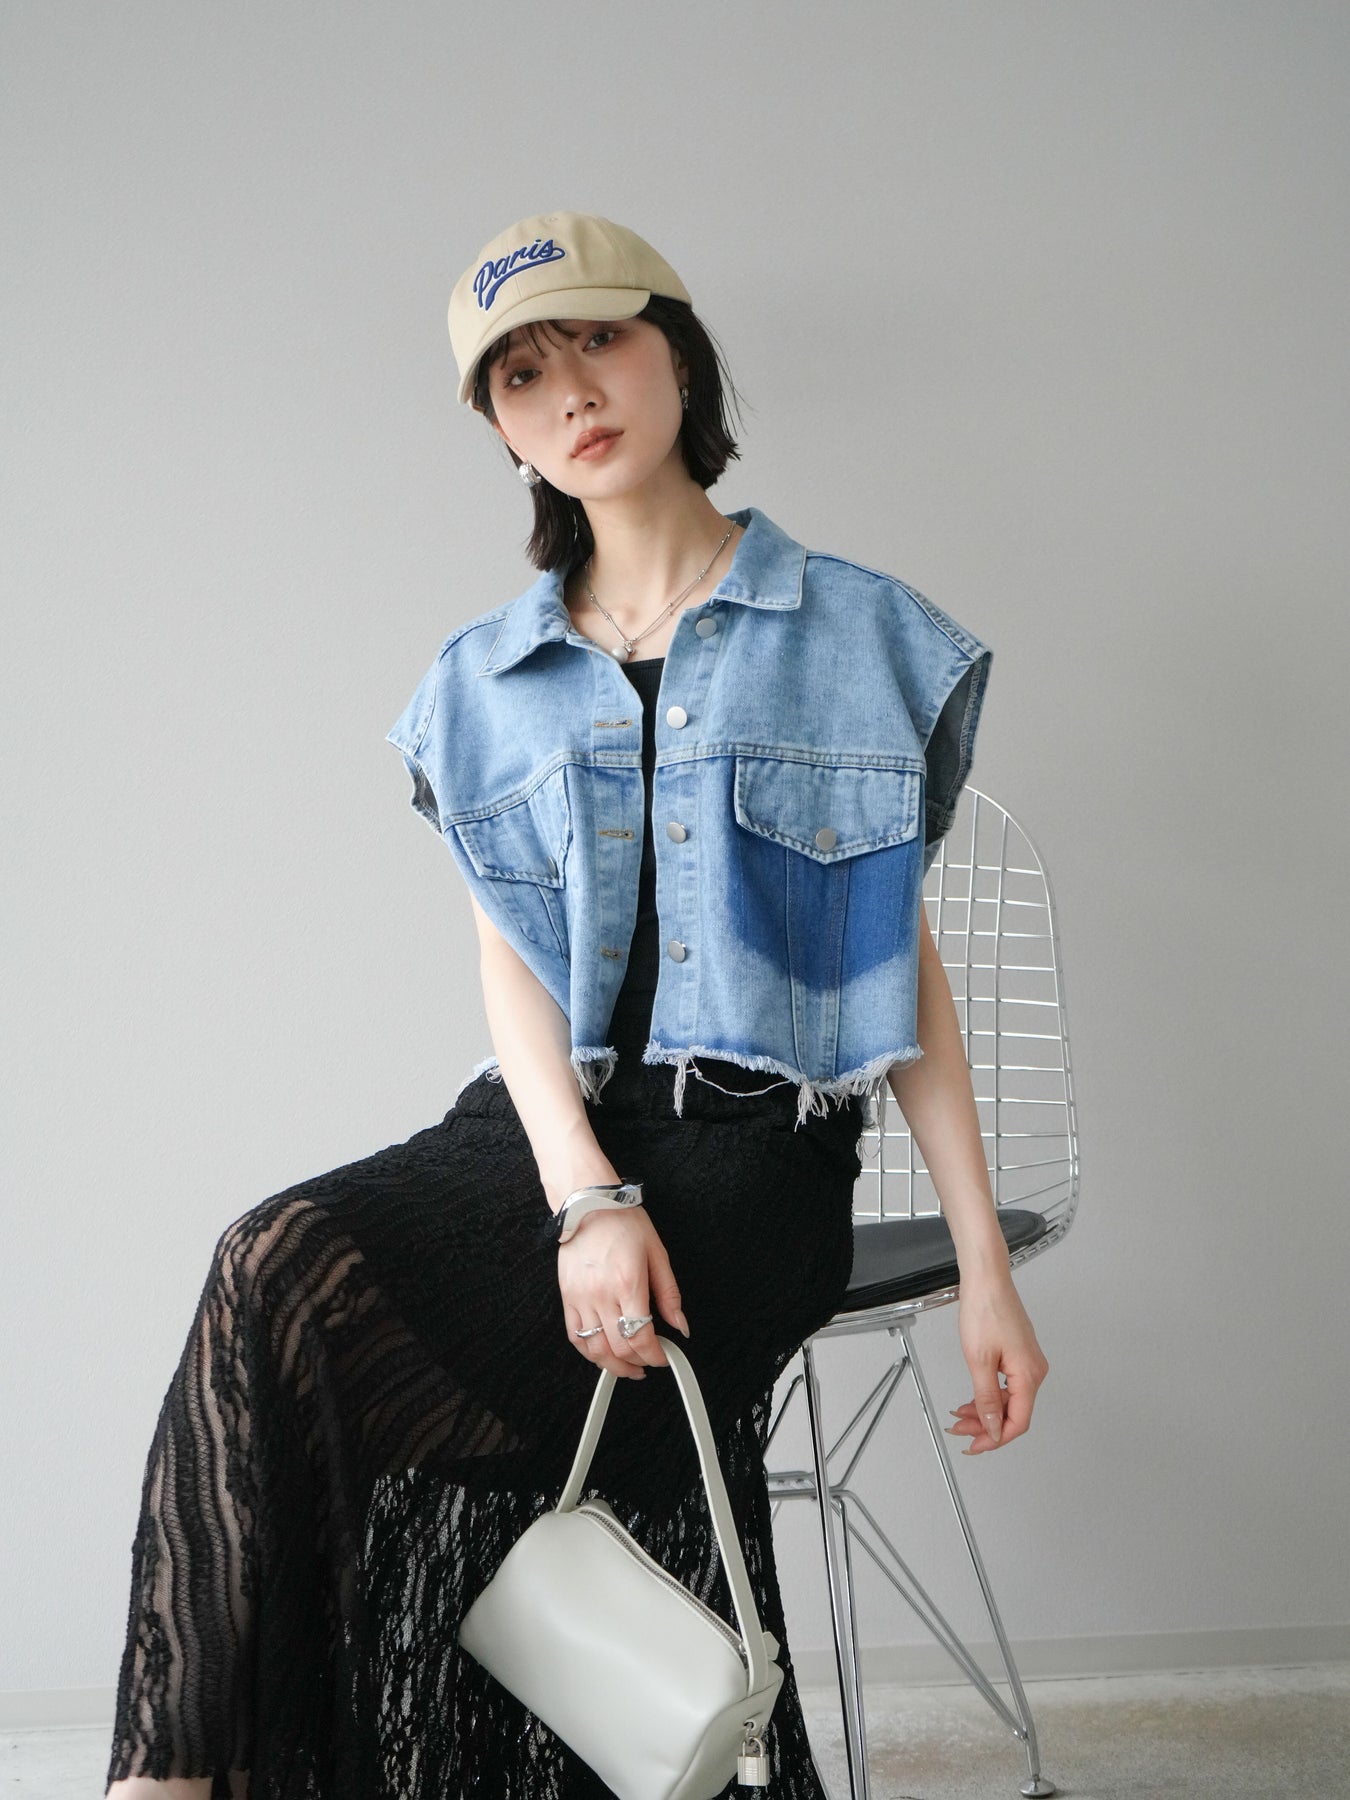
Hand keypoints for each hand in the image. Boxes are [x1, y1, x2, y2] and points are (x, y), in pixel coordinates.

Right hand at [557, 1207, 690, 1382]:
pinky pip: (575, 1337)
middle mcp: (603, 1294)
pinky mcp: (567, 1297)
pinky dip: (589, 1353)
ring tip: (628, 1368)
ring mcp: (581, 1298)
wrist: (589, 1204)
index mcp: (629, 1283)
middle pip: (620, 1347)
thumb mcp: (657, 1253)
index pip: (641, 1337)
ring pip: (596, 1349)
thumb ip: (669, 1294)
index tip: (662, 1357)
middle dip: (638, 1363)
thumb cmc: (624, 1223)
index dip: (654, 1356)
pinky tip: (602, 1355)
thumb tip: (681, 1326)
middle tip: (648, 1363)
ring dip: (614, 1366)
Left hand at [946, 1273, 1048, 1454]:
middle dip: (985, 1425)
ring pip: (1008, 1399)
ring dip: (985, 1410)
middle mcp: (1034, 1370)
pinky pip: (1006, 1384)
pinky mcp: (1019, 1353)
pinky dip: (988, 1393)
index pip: (1018, 1422)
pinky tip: (972, 1397)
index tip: (974, 1446)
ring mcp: (1027, 1361)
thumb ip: (986, 1399)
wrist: (986, 1279)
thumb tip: (993, 1428)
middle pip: (1013, 1412)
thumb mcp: (979, 1361)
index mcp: (1029, 1375)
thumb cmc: (984, 1310)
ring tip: (960, 1415)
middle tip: (959, 1430)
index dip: (995, 1438)